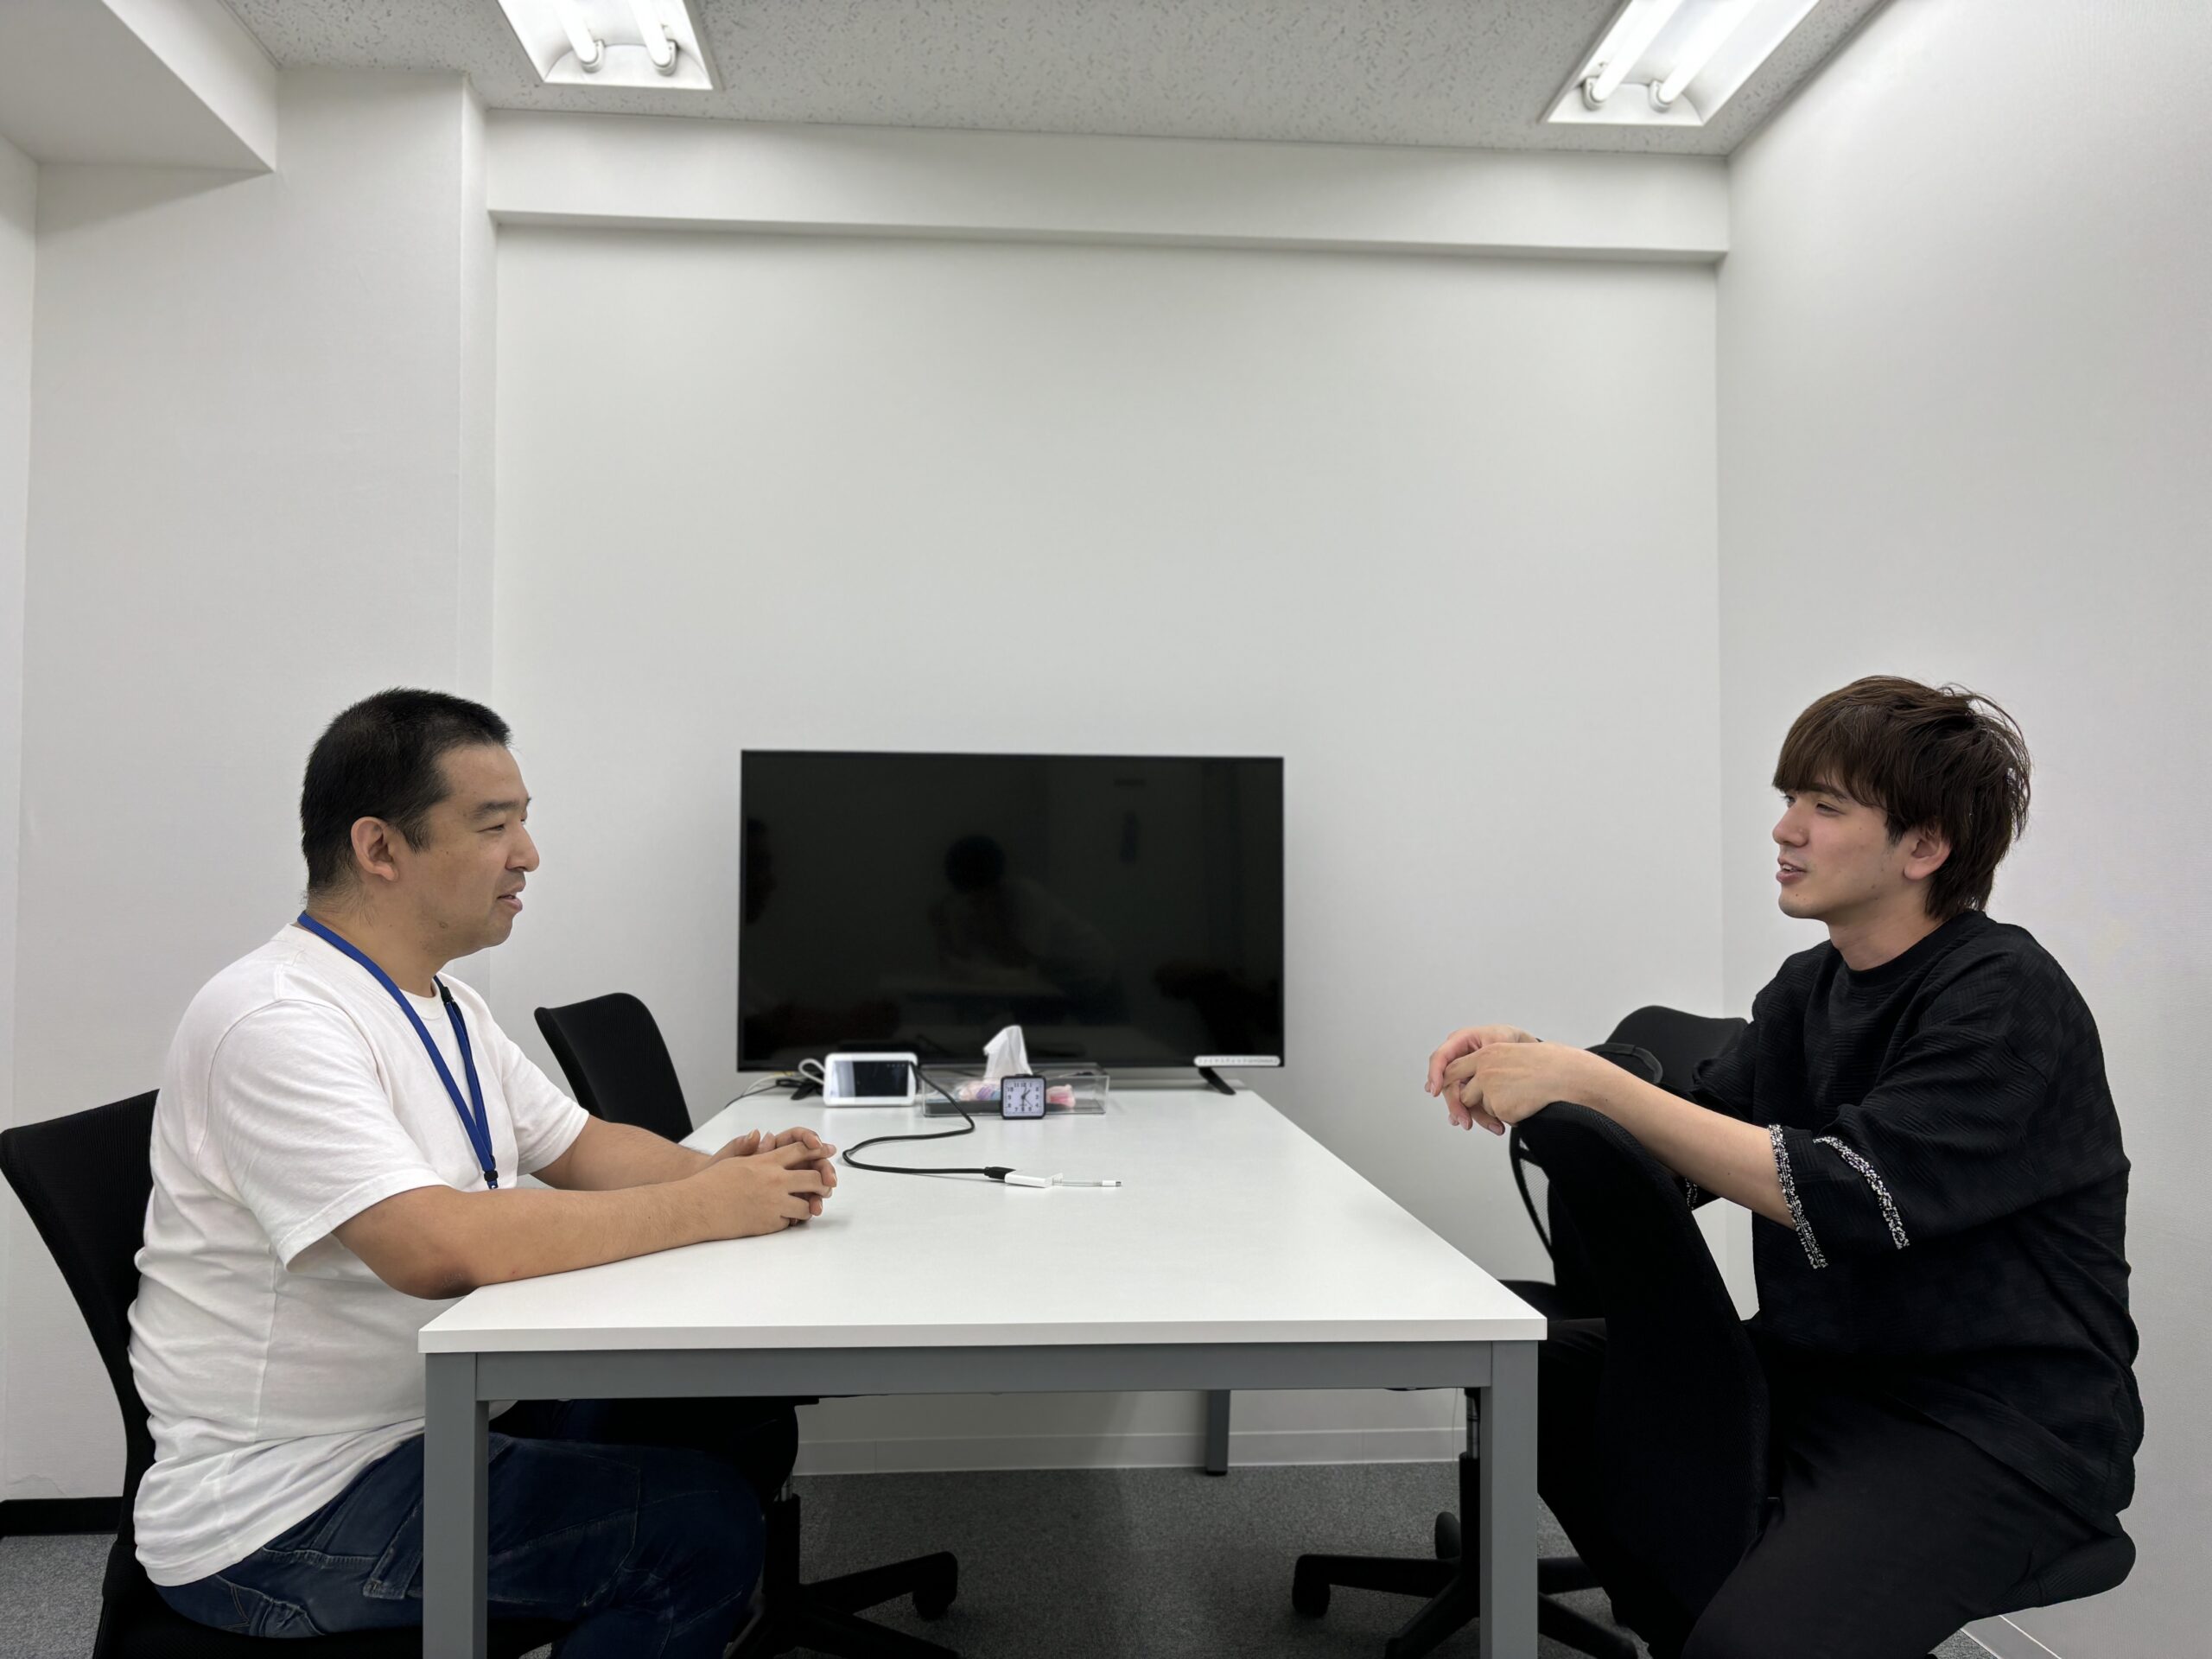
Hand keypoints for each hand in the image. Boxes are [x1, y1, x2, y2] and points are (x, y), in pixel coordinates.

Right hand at [690, 1138, 833, 1234]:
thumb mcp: (733, 1159)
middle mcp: (775, 1181)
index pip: (801, 1151)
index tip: (828, 1151)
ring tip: (808, 1204)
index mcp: (767, 1162)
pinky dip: (789, 1219)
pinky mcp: (769, 1223)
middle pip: (813, 1178)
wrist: (697, 1207)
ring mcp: (774, 1203)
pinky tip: (784, 1217)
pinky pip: (790, 1222)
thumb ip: (752, 1149)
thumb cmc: (710, 1182)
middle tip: (827, 1185)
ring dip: (809, 1204)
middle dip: (823, 1182)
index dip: (818, 1150)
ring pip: (807, 1205)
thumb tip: (761, 1135)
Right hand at [1425, 1025, 1537, 1131]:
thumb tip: (1474, 1074)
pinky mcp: (1473, 1088)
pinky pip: (1472, 1103)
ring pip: (1460, 1098)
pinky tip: (1491, 1123)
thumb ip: (1484, 1054)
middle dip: (1455, 1105)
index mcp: (1460, 1042)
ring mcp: (1465, 1075)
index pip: (1440, 1058)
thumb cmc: (1510, 1040)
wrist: (1528, 1053)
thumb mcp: (1500, 1040)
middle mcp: (1458, 1060)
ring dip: (1472, 1114)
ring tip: (1492, 1125)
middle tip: (1464, 1120)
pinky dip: (1481, 1115)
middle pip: (1448, 1085)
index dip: (1435, 1074)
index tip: (1435, 1091)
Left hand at [1443, 1042, 1616, 1131]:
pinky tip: (1525, 1105)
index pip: (1453, 1069)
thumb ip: (1489, 1066)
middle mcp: (1485, 1070)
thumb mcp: (1511, 1055)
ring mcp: (1491, 1089)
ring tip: (1518, 1098)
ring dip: (1495, 1109)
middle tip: (1469, 1114)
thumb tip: (1473, 1083)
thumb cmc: (1544, 1065)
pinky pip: (1499, 1118)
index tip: (1441, 1092)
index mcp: (1487, 1054)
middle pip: (1461, 1094)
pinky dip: (1511, 1116)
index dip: (1447, 1083)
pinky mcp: (1501, 1106)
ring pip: (1481, 1108)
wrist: (1564, 1074)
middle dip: (1465, 1105)